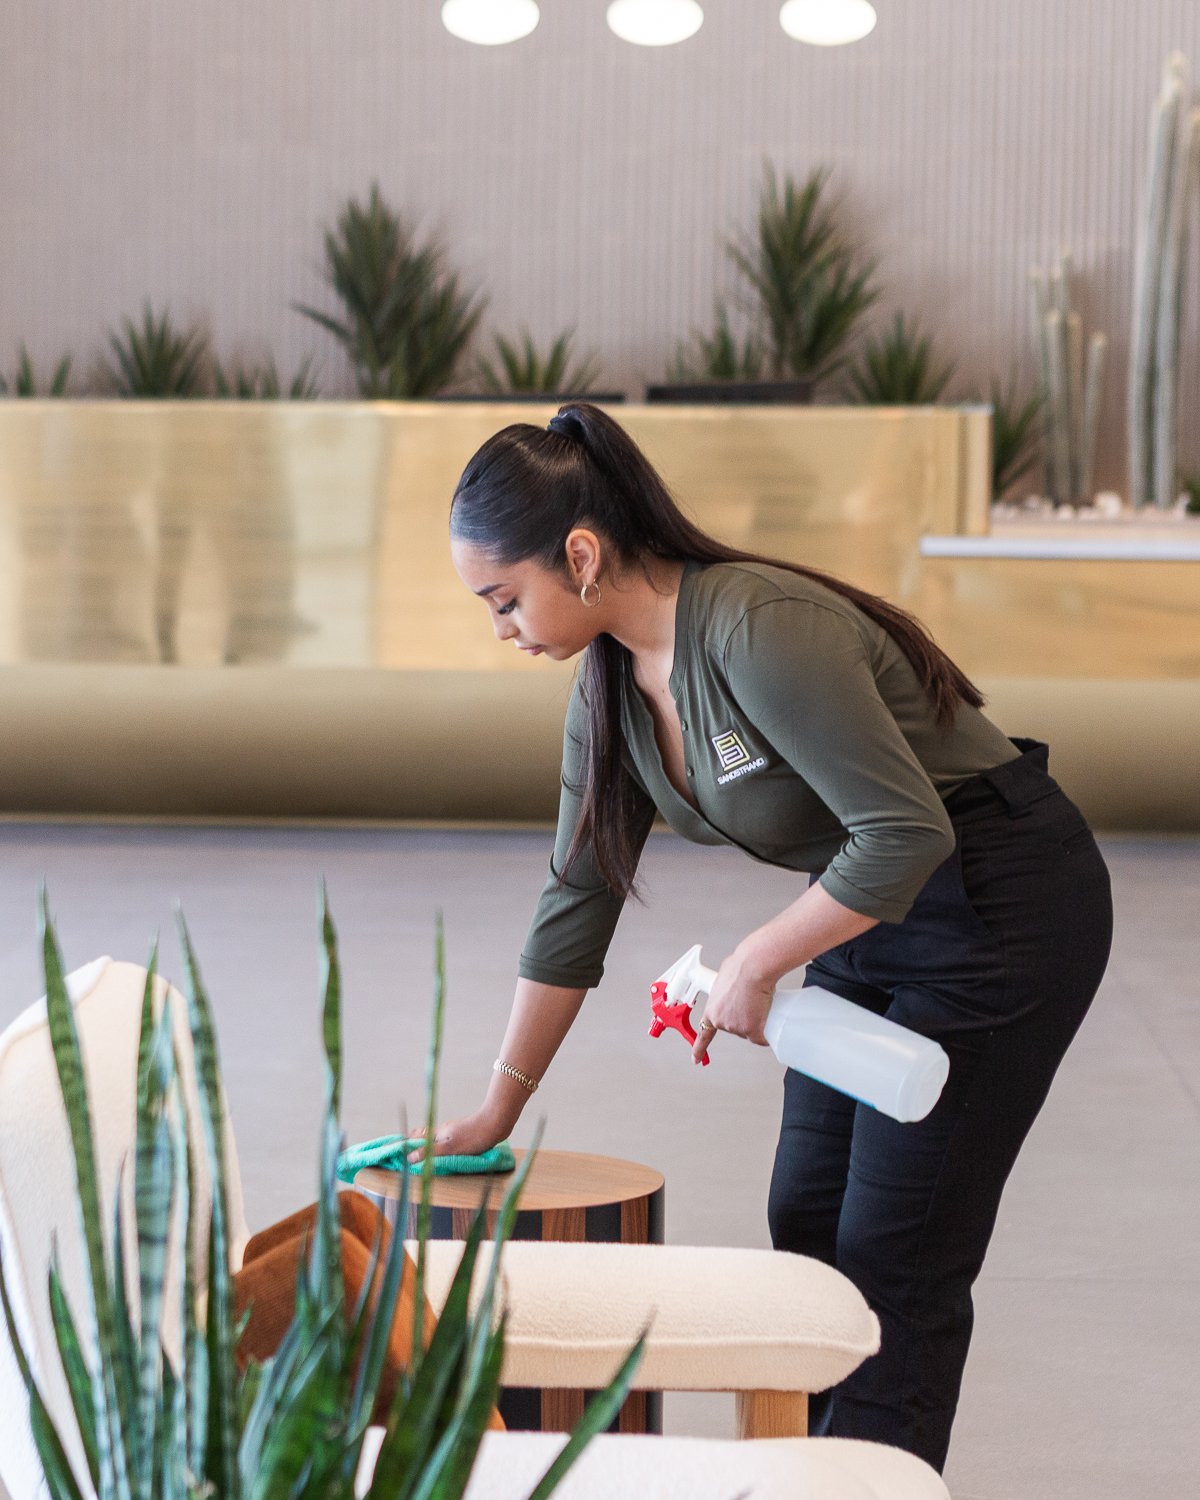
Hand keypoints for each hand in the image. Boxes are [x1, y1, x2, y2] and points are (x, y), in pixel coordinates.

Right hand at [406, 1109, 507, 1163]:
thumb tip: (409, 1158)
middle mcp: (442, 1130)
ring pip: (434, 1136)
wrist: (496, 1124)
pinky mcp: (462, 1133)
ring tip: (419, 1152)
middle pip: (423, 1135)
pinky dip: (437, 1143)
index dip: (405, 1143)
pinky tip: (441, 1148)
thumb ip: (430, 1153)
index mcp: (437, 1133)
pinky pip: (444, 1138)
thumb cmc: (473, 1137)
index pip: (415, 1137)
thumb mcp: (450, 1148)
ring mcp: (452, 1131)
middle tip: (403, 1152)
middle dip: (413, 1143)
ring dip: (425, 1143)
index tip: (393, 1149)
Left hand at [692, 945, 775, 1063]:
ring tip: (759, 1000)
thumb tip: (733, 988)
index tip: (696, 1059)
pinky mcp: (753, 1031)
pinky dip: (767, 1031)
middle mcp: (722, 1022)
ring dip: (757, 1021)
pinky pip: (762, 1037)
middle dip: (744, 1018)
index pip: (704, 1035)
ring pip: (750, 1031)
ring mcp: (737, 1028)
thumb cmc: (740, 967)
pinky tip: (768, 1017)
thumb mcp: (724, 978)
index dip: (700, 1048)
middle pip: (736, 1028)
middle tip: (751, 1001)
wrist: (754, 968)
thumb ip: (725, 989)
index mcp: (712, 1010)